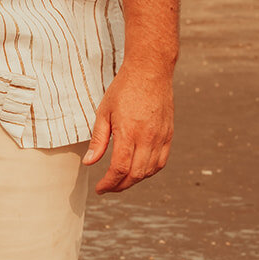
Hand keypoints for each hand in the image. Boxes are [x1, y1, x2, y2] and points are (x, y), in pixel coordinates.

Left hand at [82, 61, 174, 193]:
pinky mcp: (169, 133)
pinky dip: (150, 171)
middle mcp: (148, 137)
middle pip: (136, 174)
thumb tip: (89, 162)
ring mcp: (161, 135)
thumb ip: (98, 140)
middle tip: (108, 187)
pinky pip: (162, 160)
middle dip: (120, 186)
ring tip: (120, 181)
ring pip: (150, 170)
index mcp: (129, 133)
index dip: (109, 183)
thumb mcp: (103, 113)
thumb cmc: (124, 89)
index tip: (100, 188)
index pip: (120, 168)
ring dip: (134, 180)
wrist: (150, 70)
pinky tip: (139, 171)